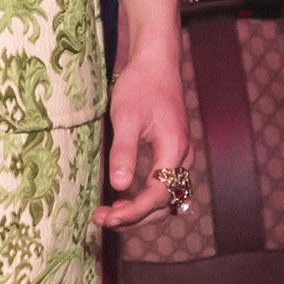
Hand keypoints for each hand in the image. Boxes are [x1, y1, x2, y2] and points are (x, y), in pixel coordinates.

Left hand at [93, 0, 190, 231]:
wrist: (155, 63)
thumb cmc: (141, 86)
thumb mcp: (126, 116)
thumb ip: (124, 152)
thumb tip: (119, 187)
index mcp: (174, 149)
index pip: (157, 194)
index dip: (133, 211)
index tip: (107, 217)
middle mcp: (182, 157)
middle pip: (164, 203)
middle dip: (134, 217)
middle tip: (101, 220)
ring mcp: (179, 157)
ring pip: (164, 198)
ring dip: (138, 211)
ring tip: (108, 214)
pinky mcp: (171, 154)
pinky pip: (162, 186)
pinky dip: (142, 199)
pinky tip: (121, 200)